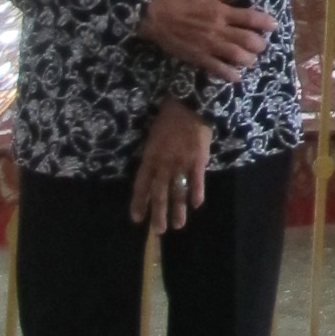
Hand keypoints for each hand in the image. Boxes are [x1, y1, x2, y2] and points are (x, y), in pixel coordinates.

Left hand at [131, 100, 212, 233]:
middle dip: (158, 213)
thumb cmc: (168, 120)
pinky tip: (196, 204)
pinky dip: (196, 193)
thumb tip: (151, 176)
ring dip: (178, 209)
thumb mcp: (153, 138)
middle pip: (160, 193)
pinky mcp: (197, 160)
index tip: (137, 219)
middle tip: (159, 230)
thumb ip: (153, 158)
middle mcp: (163, 164)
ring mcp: (181, 163)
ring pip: (177, 191)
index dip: (139, 202)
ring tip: (178, 225)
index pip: (141, 185)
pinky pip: (196, 180)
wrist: (188, 105)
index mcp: (150, 158)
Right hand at [137, 0, 273, 82]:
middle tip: (263, 44)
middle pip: (247, 39)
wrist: (152, 15)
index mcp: (220, 11)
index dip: (265, 22)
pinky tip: (237, 77)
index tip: (274, 25)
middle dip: (260, 43)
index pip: (249, 17)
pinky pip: (217, 68)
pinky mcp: (197, 57)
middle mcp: (218, 29)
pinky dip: (229, 74)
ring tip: (252, 59)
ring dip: (248, 59)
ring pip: (236, 56)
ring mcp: (208, 45)